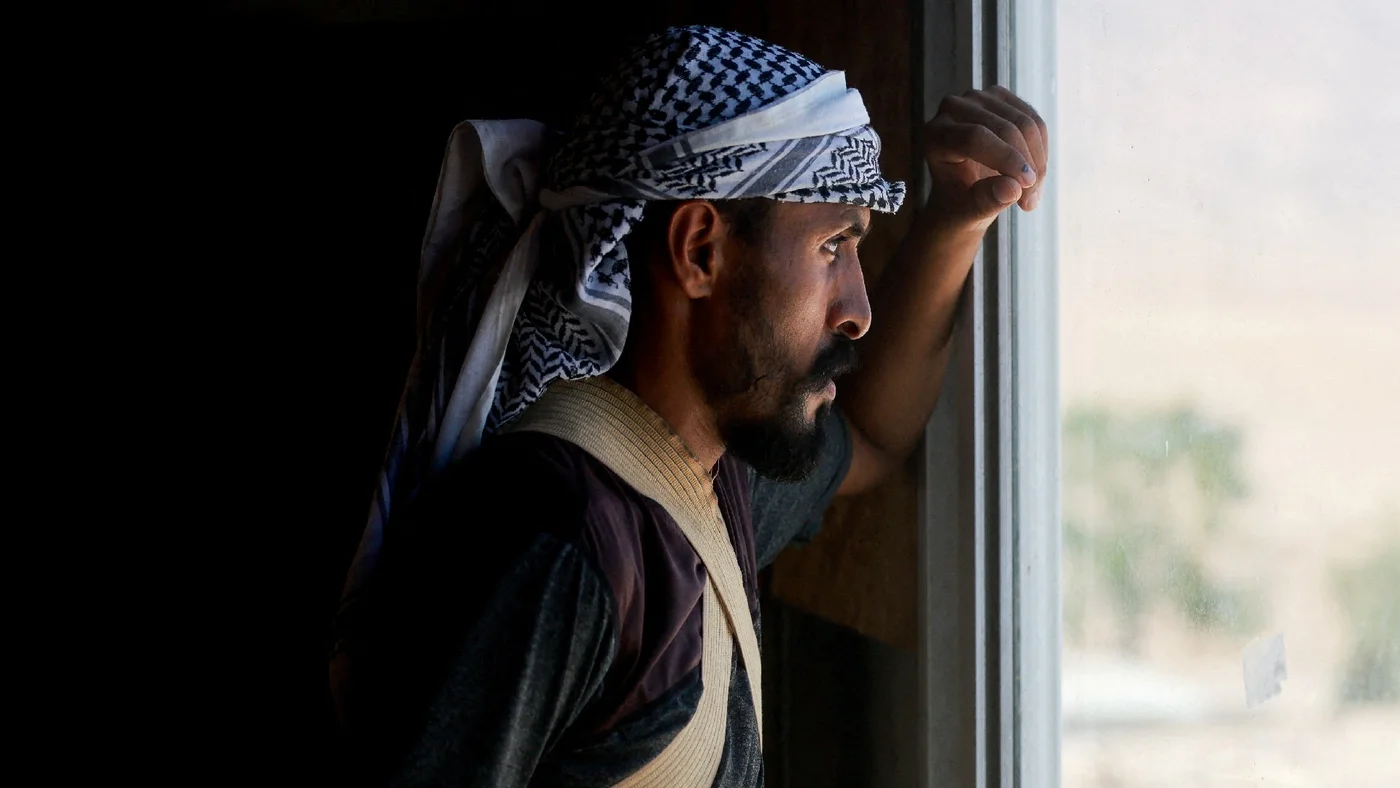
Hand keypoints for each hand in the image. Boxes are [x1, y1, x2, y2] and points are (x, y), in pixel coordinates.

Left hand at [922, 86, 1048, 230]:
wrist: (962, 190)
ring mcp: (978, 98)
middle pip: (1004, 128)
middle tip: (1029, 201)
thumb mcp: (968, 212)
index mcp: (935, 135)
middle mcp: (953, 109)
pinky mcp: (1001, 98)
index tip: (1025, 186)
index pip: (975, 137)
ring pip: (1025, 124)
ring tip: (1031, 195)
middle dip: (1026, 166)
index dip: (1005, 158)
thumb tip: (1012, 189)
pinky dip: (1041, 151)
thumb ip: (986, 202)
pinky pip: (1035, 122)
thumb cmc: (958, 203)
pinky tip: (1034, 175)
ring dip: (1037, 163)